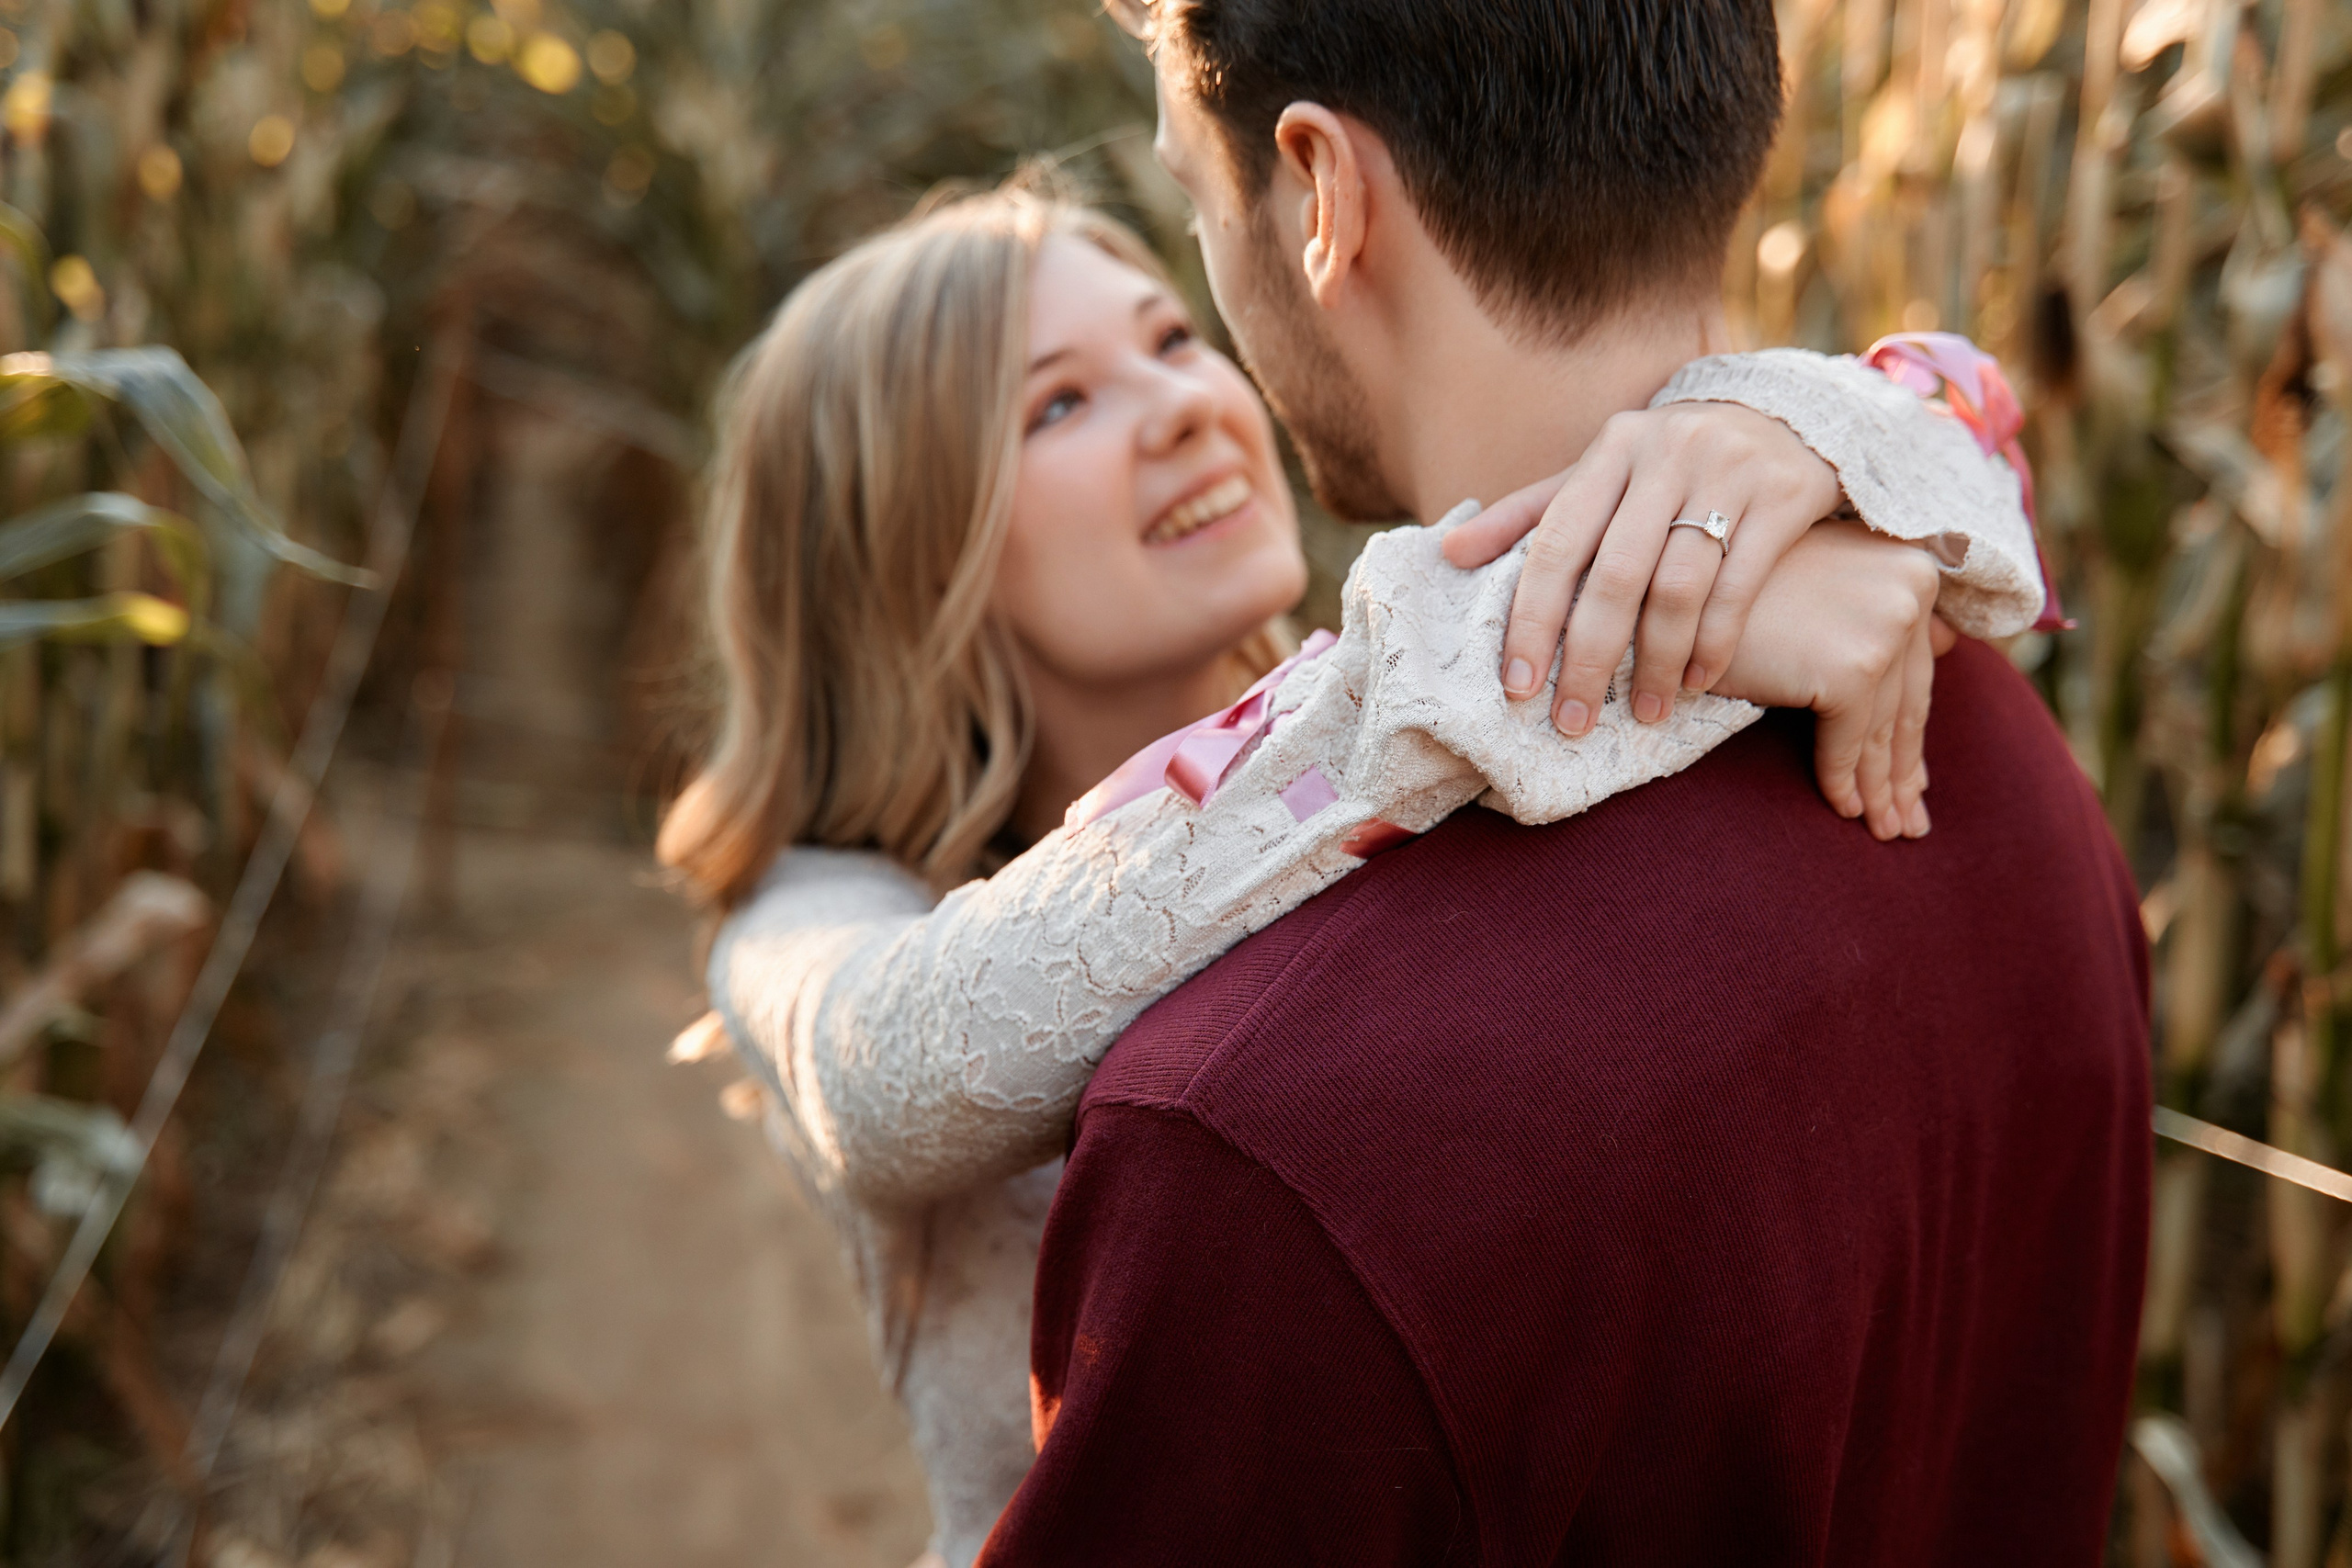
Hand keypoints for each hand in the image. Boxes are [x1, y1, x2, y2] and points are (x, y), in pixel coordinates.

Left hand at [1441, 402, 1844, 737]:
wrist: (1787, 418)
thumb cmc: (1669, 465)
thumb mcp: (1601, 474)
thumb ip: (1529, 515)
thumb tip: (1448, 552)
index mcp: (1611, 448)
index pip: (1557, 542)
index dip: (1531, 618)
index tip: (1517, 685)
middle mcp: (1666, 453)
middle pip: (1616, 573)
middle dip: (1589, 657)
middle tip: (1573, 720)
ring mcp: (1728, 472)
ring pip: (1679, 586)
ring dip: (1657, 662)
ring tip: (1646, 713)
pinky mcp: (1781, 496)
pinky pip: (1739, 586)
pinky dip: (1714, 643)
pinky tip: (1697, 683)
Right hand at [1711, 522, 1955, 839]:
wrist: (1668, 591)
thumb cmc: (1732, 586)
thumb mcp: (1818, 575)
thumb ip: (1877, 601)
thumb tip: (1952, 642)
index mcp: (1908, 561)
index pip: (1917, 663)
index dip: (1910, 725)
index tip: (1910, 773)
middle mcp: (1910, 588)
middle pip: (1908, 698)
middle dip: (1903, 766)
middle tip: (1907, 817)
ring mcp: (1885, 626)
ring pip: (1884, 727)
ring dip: (1880, 787)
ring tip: (1883, 827)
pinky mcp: (1852, 667)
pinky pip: (1849, 742)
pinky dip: (1843, 780)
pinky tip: (1842, 808)